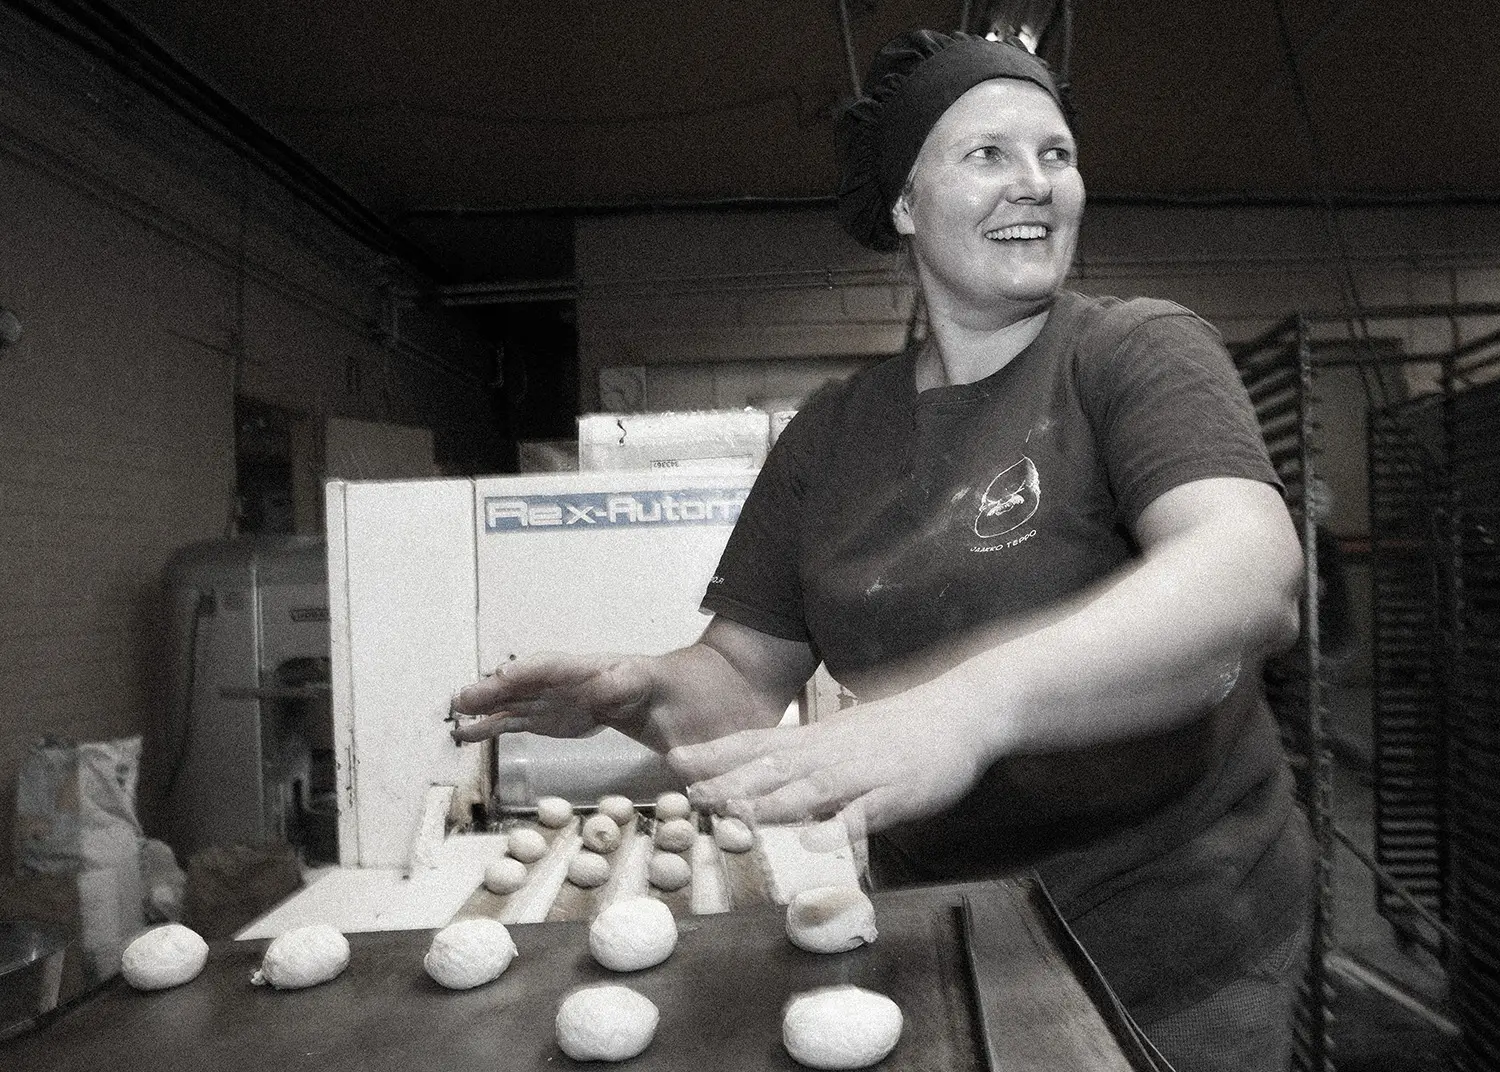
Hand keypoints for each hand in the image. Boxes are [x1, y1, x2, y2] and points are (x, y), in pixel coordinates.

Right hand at [450, 652, 666, 750]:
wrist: (633, 694)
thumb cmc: (633, 682)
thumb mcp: (632, 682)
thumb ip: (616, 687)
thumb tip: (602, 692)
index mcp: (576, 667)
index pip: (548, 666)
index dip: (526, 670)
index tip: (504, 675)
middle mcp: (550, 680)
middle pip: (518, 683)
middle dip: (492, 689)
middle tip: (465, 697)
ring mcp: (540, 699)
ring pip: (506, 702)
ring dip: (482, 707)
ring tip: (457, 713)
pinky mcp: (536, 718)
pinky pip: (508, 722)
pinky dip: (487, 728)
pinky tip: (465, 734)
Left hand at [668, 697, 995, 842]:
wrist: (959, 710)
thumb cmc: (898, 729)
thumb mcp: (844, 737)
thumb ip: (807, 758)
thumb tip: (765, 779)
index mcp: (816, 738)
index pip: (757, 743)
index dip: (715, 753)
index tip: (674, 761)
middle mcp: (830, 752)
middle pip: (772, 767)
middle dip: (729, 784)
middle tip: (688, 797)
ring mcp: (861, 773)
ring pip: (809, 788)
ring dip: (771, 804)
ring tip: (735, 819)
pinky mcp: (895, 793)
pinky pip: (863, 814)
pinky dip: (839, 828)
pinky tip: (816, 842)